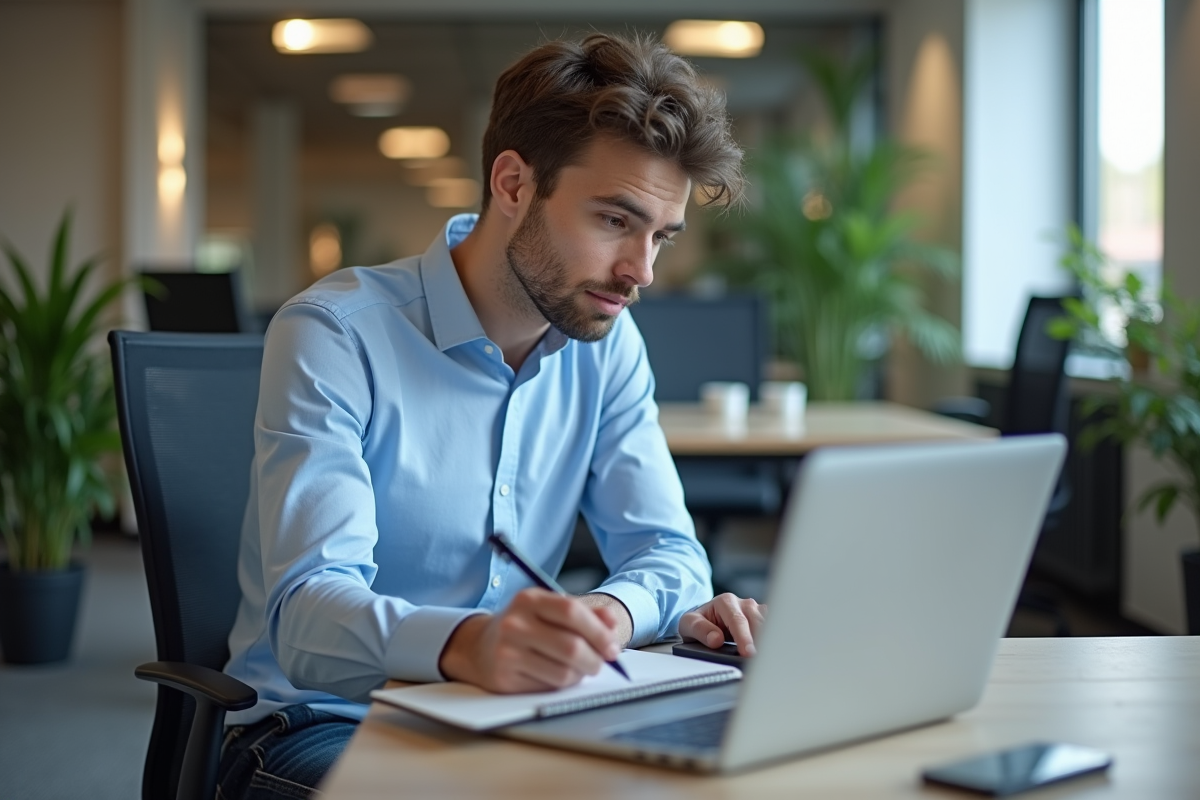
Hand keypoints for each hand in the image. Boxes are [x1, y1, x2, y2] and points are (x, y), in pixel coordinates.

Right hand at [439, 588, 623, 692]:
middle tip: (601, 663)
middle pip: (571, 646)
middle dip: (595, 659)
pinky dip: (560, 685)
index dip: (598, 631)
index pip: (571, 612)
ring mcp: (507, 651)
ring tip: (576, 668)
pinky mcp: (504, 677)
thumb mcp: (550, 610)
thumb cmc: (524, 626)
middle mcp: (515, 623)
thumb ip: (584, 613)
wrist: (478, 646)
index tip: (612, 647)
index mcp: (529, 599)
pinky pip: (548, 687)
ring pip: (563, 672)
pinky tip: (555, 674)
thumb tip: (612, 623)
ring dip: (579, 674)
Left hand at [678, 593, 767, 656]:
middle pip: (757, 622)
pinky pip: (774, 627)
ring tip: (769, 659)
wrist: (704, 619)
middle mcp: (743, 603)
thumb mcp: (688, 624)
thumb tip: (716, 640)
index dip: (744, 638)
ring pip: (769, 624)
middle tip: (761, 661)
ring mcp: (756, 610)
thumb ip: (700, 630)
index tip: (749, 653)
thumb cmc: (698, 621)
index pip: (738, 620)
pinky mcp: (764, 619)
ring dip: (769, 641)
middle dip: (761, 641)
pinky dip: (773, 640)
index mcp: (725, 601)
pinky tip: (773, 653)